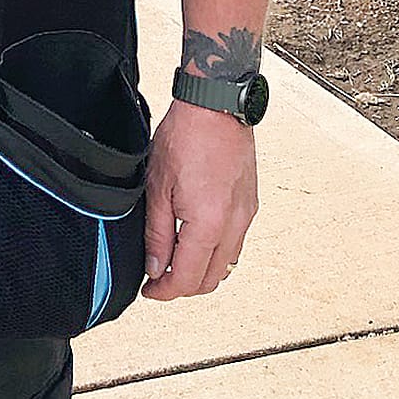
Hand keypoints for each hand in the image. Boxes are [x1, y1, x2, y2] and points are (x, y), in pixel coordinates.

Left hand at [140, 98, 257, 300]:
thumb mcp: (157, 187)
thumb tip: (154, 266)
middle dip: (182, 286)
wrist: (216, 106)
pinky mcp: (250, 205)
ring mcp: (246, 216)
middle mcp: (234, 225)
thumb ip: (157, 233)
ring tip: (173, 260)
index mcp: (208, 224)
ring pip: (225, 265)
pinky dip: (215, 253)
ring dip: (200, 271)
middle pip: (210, 279)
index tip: (149, 291)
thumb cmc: (185, 136)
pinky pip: (235, 243)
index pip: (187, 279)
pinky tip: (195, 240)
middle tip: (157, 279)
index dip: (164, 292)